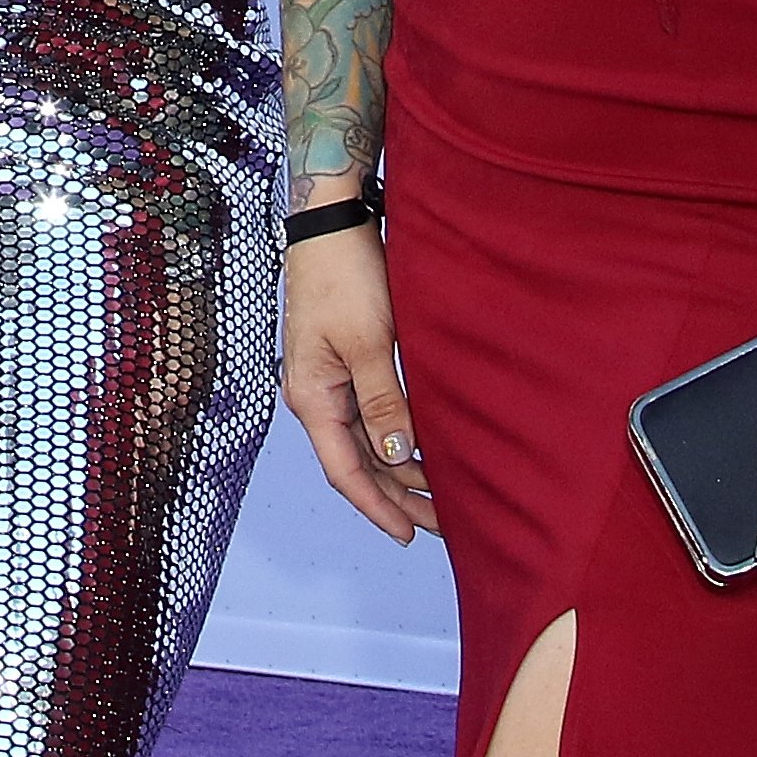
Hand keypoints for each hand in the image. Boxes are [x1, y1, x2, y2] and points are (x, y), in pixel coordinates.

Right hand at [282, 211, 435, 542]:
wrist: (331, 222)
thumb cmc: (344, 276)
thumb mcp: (368, 342)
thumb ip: (383, 401)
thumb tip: (398, 457)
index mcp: (312, 398)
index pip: (345, 471)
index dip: (378, 507)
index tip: (410, 535)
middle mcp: (318, 396)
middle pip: (358, 462)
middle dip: (398, 496)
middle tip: (443, 524)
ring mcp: (331, 380)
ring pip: (368, 441)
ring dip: (402, 468)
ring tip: (442, 494)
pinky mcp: (347, 361)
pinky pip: (373, 414)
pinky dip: (399, 436)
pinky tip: (426, 446)